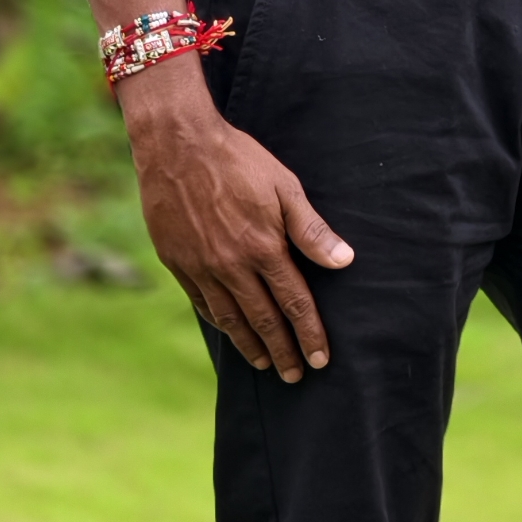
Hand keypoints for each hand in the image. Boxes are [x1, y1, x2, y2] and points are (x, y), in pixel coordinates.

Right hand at [121, 57, 353, 379]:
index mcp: (263, 248)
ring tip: (265, 364)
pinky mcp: (178, 263)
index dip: (309, 334)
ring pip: (231, 319)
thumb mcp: (284, 187)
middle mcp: (232, 266)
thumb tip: (345, 261)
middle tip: (295, 376)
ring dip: (251, 345)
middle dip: (283, 351)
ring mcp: (202, 268)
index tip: (320, 360)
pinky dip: (219, 322)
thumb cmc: (238, 160)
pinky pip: (202, 303)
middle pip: (264, 320)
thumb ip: (311, 229)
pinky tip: (228, 330)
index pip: (294, 304)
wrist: (177, 145)